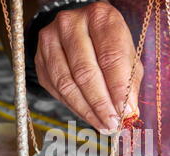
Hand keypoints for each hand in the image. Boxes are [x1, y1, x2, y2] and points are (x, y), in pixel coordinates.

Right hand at [35, 2, 141, 133]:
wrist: (80, 31)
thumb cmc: (108, 44)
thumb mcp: (127, 55)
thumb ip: (129, 81)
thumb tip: (129, 112)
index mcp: (100, 17)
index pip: (110, 57)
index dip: (118, 89)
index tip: (125, 112)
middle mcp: (71, 23)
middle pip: (85, 72)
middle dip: (101, 104)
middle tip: (112, 123)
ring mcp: (50, 40)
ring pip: (67, 83)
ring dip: (86, 110)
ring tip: (102, 124)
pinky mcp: (40, 59)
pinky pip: (56, 89)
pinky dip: (74, 107)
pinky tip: (88, 116)